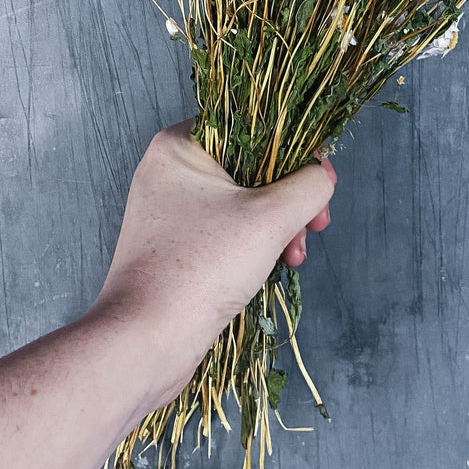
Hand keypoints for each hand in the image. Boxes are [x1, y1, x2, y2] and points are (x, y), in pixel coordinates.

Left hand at [91, 120, 334, 404]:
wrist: (146, 341)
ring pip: (246, 202)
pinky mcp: (179, 246)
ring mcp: (173, 211)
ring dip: (280, 225)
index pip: (254, 127)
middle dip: (292, 199)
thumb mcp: (269, 218)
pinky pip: (230, 230)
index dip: (296, 153)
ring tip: (295, 255)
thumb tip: (322, 177)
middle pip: (254, 167)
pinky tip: (276, 265)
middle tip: (316, 225)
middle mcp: (171, 172)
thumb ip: (308, 185)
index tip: (320, 186)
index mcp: (180, 146)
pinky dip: (257, 244)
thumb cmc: (199, 269)